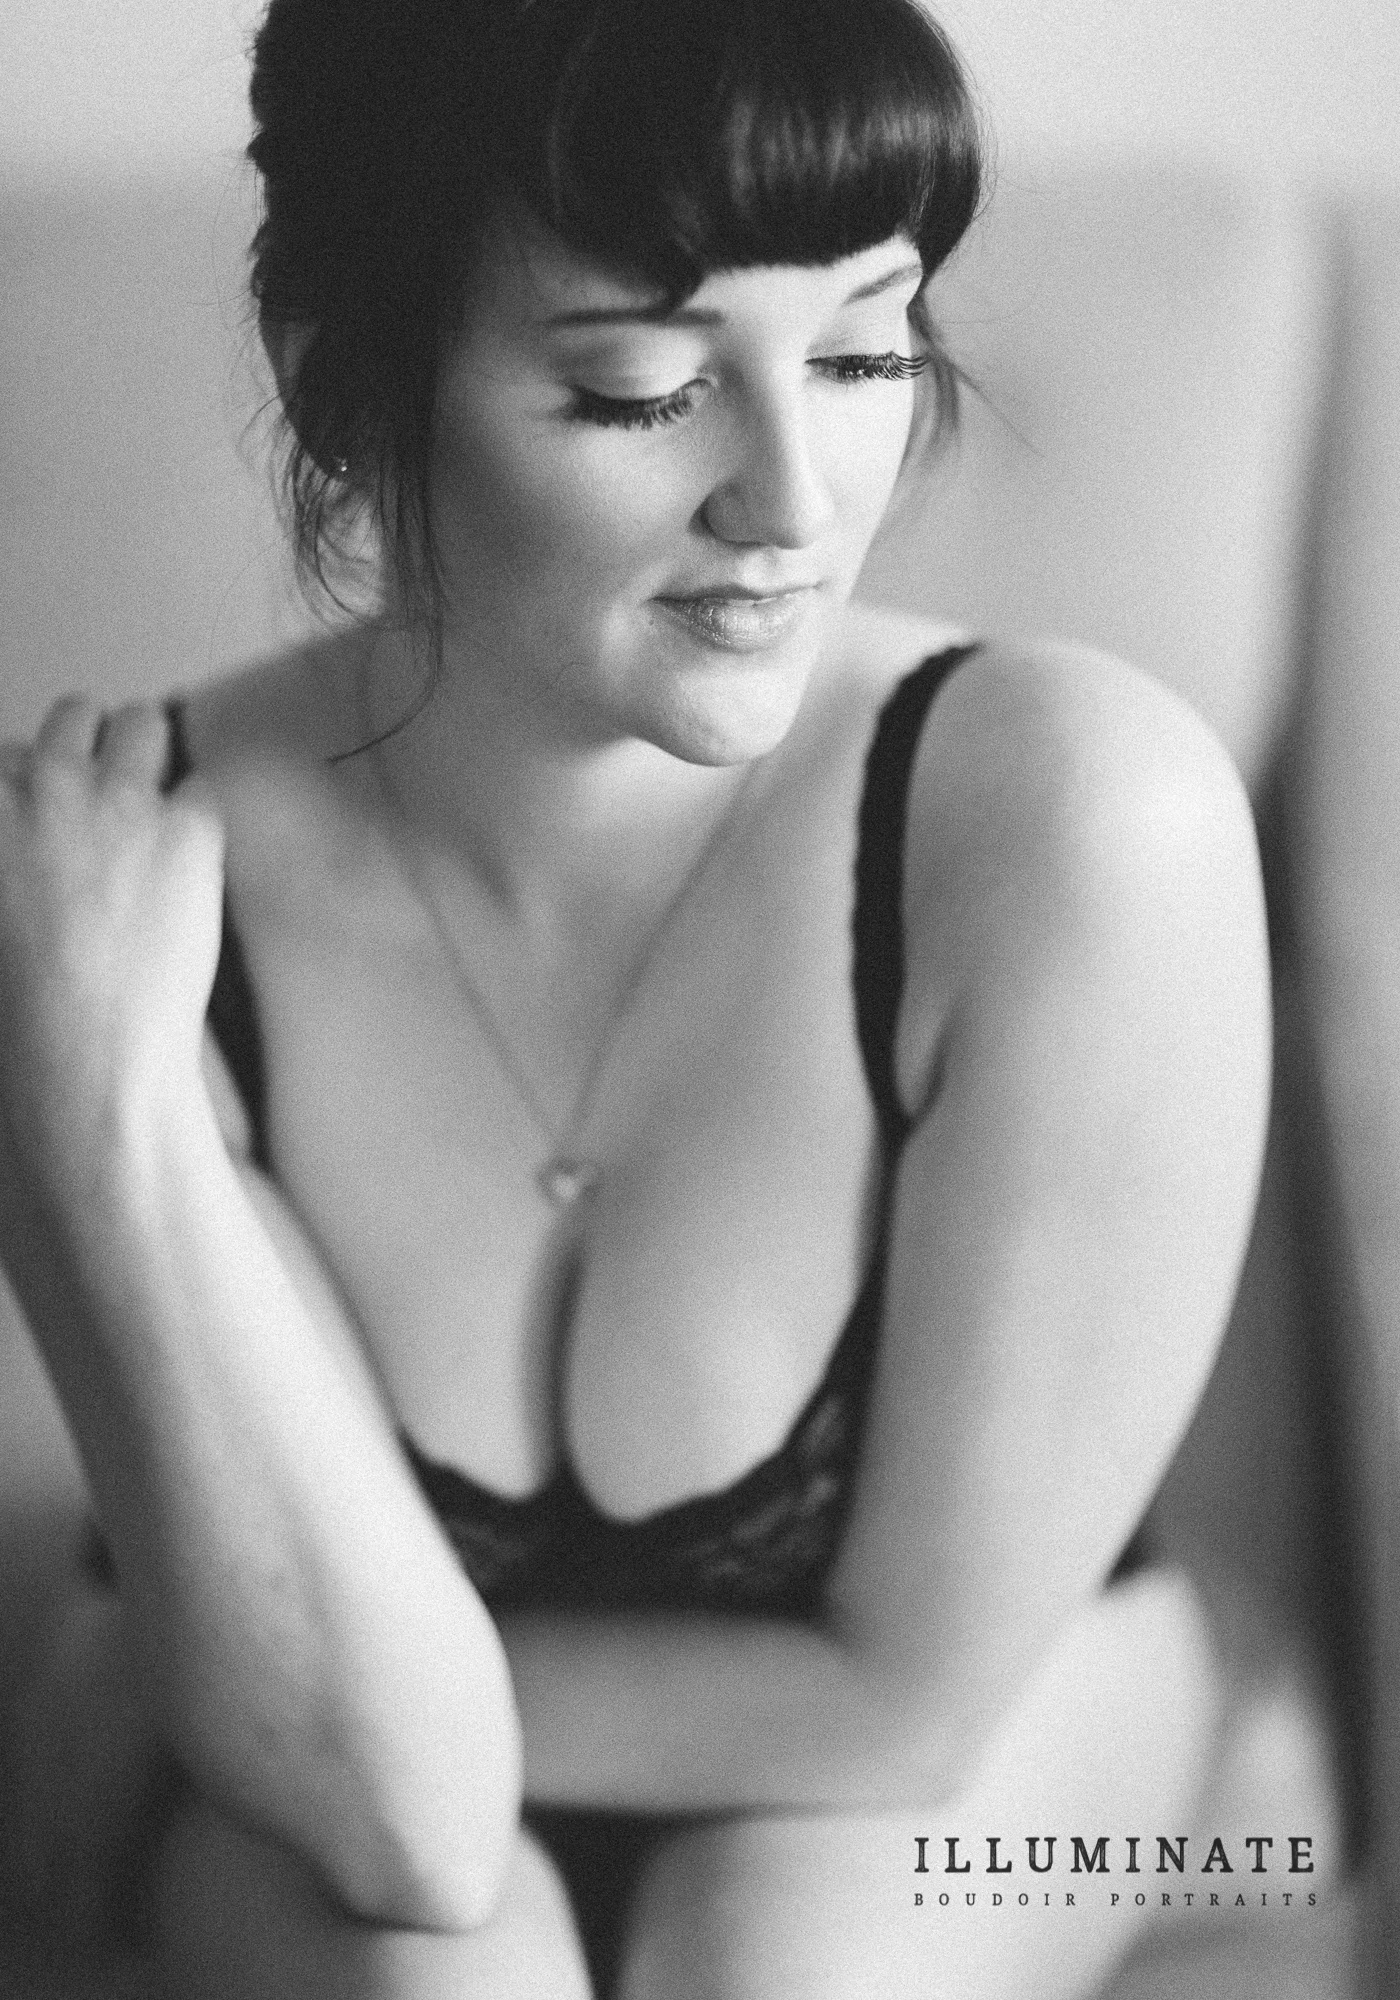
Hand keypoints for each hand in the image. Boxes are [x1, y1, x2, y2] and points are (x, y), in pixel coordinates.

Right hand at [0, 697, 224, 1178]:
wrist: (87, 1050)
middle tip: (105, 798)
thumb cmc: (26, 1004)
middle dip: (92, 749)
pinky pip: (202, 786)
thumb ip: (14, 852)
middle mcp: (45, 784)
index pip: (8, 754)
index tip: (46, 811)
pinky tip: (190, 860)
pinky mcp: (188, 827)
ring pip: (142, 723)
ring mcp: (120, 799)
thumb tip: (41, 852)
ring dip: (149, 755)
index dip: (33, 782)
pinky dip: (198, 819)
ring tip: (153, 805)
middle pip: (74, 717)